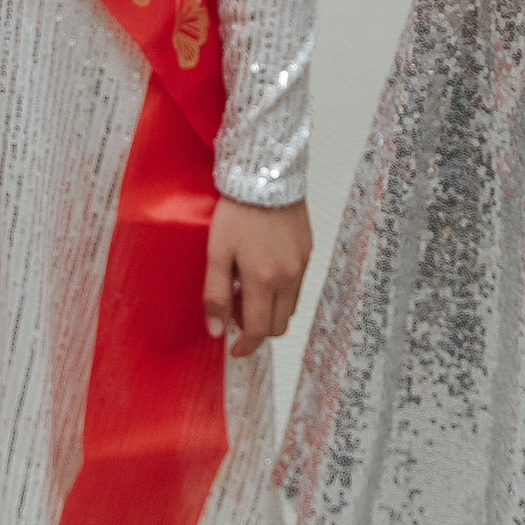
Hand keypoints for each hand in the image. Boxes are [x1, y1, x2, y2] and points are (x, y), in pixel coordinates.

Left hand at [203, 196, 311, 358]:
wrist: (266, 175)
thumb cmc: (236, 213)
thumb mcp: (217, 252)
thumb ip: (216, 294)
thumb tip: (216, 330)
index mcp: (263, 279)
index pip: (258, 329)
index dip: (245, 345)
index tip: (233, 348)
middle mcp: (288, 276)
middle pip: (279, 324)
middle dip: (258, 329)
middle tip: (235, 312)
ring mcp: (302, 264)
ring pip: (289, 306)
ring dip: (270, 310)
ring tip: (247, 289)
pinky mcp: (308, 251)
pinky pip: (297, 285)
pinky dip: (280, 291)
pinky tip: (262, 271)